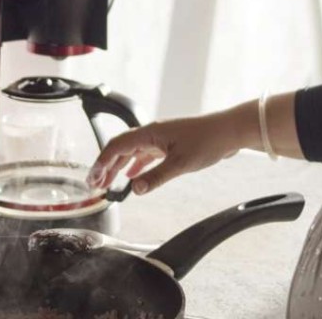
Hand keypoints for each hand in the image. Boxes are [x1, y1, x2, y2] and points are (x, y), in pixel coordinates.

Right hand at [86, 111, 246, 194]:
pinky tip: (132, 176)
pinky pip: (145, 155)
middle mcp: (152, 134)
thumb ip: (156, 177)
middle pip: (120, 148)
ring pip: (132, 152)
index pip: (116, 146)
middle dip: (105, 166)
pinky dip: (135, 165)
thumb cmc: (208, 141)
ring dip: (118, 167)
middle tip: (94, 185)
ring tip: (108, 183)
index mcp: (150, 134)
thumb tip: (135, 190)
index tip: (92, 179)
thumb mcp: (180, 164)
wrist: (229, 131)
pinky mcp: (169, 144)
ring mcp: (160, 139)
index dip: (101, 162)